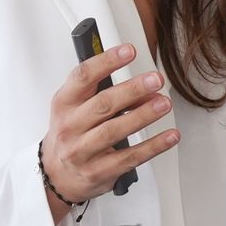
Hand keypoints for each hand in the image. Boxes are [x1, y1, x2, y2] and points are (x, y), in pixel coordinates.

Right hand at [41, 43, 177, 206]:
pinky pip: (129, 158)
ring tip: (164, 103)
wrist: (56, 175)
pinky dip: (153, 146)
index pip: (83, 76)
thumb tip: (144, 84)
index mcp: (64, 103)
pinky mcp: (98, 172)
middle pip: (103, 104)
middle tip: (155, 79)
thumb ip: (103, 91)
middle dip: (132, 89)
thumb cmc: (71, 133)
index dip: (107, 61)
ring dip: (143, 115)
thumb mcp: (75, 107)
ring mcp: (82, 151)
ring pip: (115, 131)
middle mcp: (70, 126)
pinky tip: (169, 136)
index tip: (129, 50)